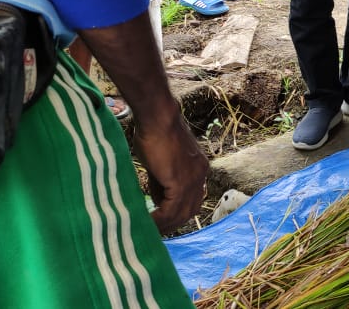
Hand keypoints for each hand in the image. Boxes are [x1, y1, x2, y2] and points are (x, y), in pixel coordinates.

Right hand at [132, 110, 209, 233]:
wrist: (157, 118)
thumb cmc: (154, 134)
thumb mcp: (160, 164)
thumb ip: (163, 183)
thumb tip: (158, 202)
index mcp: (198, 169)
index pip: (191, 199)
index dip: (177, 213)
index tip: (161, 222)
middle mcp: (201, 175)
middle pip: (190, 210)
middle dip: (172, 223)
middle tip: (155, 231)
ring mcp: (193, 179)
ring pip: (181, 213)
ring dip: (164, 225)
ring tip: (148, 231)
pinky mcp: (181, 182)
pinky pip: (170, 209)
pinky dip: (159, 220)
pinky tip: (147, 223)